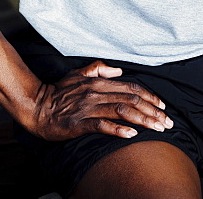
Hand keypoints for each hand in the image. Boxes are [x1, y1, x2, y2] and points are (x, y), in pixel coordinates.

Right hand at [29, 60, 173, 140]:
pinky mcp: (79, 123)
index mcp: (98, 81)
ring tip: (157, 128)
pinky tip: (131, 134)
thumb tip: (118, 70)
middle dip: (153, 111)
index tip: (163, 106)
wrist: (35, 106)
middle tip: (167, 122)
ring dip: (142, 119)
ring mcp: (88, 107)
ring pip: (122, 111)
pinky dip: (118, 129)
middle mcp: (96, 92)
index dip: (149, 96)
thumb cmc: (57, 92)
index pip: (131, 87)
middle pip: (131, 99)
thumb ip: (98, 68)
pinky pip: (102, 125)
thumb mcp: (77, 74)